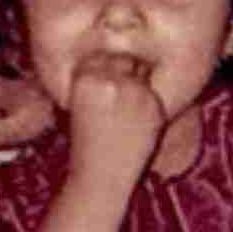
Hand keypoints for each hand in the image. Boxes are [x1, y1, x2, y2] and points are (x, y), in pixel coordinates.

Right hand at [66, 52, 164, 183]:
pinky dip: (147, 106)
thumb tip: (122, 58)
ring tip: (123, 115)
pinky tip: (135, 125)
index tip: (102, 85)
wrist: (100, 175)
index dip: (102, 68)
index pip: (100, 56)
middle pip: (123, 59)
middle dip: (122, 73)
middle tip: (116, 101)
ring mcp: (134, 91)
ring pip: (141, 74)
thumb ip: (97, 79)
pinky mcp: (153, 105)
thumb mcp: (79, 104)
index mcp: (85, 78)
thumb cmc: (86, 141)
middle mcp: (110, 80)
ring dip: (136, 87)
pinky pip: (153, 94)